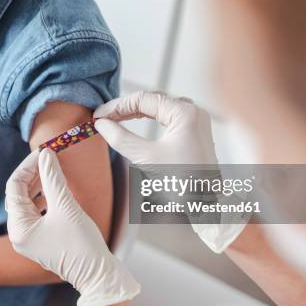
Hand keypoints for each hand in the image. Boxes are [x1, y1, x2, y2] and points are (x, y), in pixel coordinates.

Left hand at [6, 149, 140, 305]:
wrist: (97, 274)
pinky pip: (36, 212)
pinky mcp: (41, 239)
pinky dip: (45, 197)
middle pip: (19, 193)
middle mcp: (18, 233)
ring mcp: (29, 237)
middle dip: (34, 174)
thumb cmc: (81, 244)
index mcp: (18, 227)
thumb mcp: (66, 206)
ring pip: (28, 202)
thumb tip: (45, 154)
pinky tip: (57, 189)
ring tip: (54, 171)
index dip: (29, 165)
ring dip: (40, 184)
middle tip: (50, 158)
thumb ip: (53, 178)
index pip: (14, 186)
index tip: (44, 151)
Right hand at [94, 91, 244, 253]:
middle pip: (152, 100)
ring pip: (160, 107)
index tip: (98, 116)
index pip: (143, 99)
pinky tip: (135, 120)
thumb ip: (121, 138)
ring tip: (115, 118)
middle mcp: (193, 112)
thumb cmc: (182, 184)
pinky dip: (150, 117)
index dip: (117, 106)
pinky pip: (168, 116)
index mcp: (185, 113)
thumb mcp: (147, 159)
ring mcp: (196, 121)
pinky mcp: (195, 132)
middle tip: (103, 117)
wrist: (207, 206)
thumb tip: (101, 124)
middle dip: (125, 108)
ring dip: (136, 111)